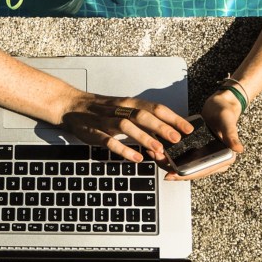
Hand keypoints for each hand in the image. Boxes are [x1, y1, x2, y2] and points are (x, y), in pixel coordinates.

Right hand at [59, 95, 194, 163]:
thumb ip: (144, 119)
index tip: (188, 128)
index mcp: (130, 103)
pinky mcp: (95, 133)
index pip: (155, 108)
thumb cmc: (103, 110)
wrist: (73, 106)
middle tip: (177, 138)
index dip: (173, 117)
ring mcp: (106, 121)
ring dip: (144, 138)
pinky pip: (110, 142)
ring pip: (127, 127)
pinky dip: (124, 150)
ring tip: (158, 150)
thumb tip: (167, 132)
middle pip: (143, 116)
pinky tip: (136, 158)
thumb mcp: (124, 109)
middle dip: (161, 127)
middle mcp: (120, 110)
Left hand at [163, 90, 244, 180]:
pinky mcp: (196, 149)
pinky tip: (159, 149)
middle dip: (174, 170)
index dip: (187, 174)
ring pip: (184, 165)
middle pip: (191, 171)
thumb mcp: (228, 122)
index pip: (203, 171)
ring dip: (170, 163)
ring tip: (155, 156)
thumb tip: (239, 149)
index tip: (173, 175)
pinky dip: (171, 155)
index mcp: (223, 158)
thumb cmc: (226, 112)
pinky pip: (182, 156)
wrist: (221, 104)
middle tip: (159, 164)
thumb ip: (231, 136)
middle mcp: (213, 160)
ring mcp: (203, 155)